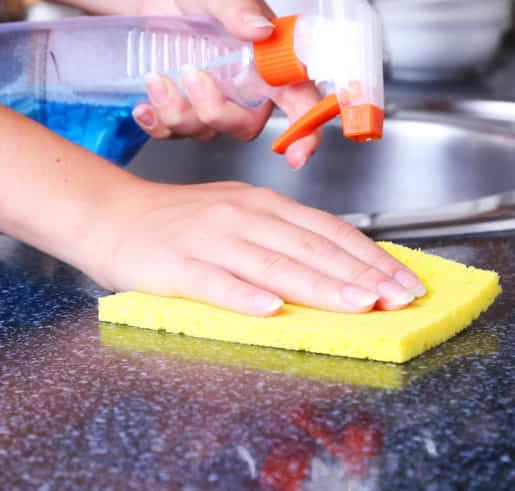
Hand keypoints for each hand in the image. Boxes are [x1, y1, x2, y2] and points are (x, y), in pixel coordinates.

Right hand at [82, 180, 426, 315]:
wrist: (111, 214)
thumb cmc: (179, 224)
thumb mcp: (239, 218)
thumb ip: (283, 239)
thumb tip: (340, 268)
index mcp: (262, 205)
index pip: (328, 230)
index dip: (369, 257)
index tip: (403, 282)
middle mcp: (242, 217)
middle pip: (310, 248)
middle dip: (360, 276)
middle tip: (397, 299)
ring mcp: (209, 240)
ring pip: (273, 265)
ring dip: (320, 286)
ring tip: (358, 305)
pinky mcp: (175, 266)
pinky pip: (213, 283)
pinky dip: (243, 296)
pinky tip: (270, 310)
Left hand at [131, 0, 321, 169]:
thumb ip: (239, 7)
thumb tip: (260, 29)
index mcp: (271, 60)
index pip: (300, 101)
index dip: (306, 133)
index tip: (297, 155)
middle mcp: (248, 86)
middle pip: (246, 126)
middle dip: (215, 112)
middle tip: (191, 76)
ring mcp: (215, 99)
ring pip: (205, 131)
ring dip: (177, 113)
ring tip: (155, 78)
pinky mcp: (183, 105)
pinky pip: (173, 132)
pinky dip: (156, 124)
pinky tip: (142, 105)